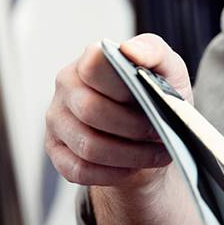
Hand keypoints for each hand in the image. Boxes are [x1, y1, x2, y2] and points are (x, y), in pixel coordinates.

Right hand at [47, 34, 192, 188]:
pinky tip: (132, 167)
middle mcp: (66, 85)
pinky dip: (112, 174)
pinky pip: (79, 170)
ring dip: (129, 155)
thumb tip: (130, 51)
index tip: (150, 98)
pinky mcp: (56, 151)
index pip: (95, 66)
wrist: (148, 134)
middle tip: (159, 133)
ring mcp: (56, 119)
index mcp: (90, 59)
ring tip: (154, 154)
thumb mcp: (167, 70)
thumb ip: (153, 51)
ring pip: (87, 146)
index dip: (123, 85)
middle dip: (133, 127)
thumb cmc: (154, 96)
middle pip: (91, 111)